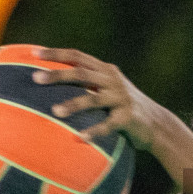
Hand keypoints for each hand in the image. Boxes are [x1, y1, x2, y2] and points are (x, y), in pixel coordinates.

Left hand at [30, 48, 168, 150]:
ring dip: (73, 104)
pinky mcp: (128, 118)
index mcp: (105, 70)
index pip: (78, 56)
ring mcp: (121, 98)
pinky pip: (108, 125)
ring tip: (54, 112)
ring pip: (93, 98)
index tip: (34, 54)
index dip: (56, 54)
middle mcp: (113, 80)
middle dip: (57, 74)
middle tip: (35, 78)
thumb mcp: (108, 90)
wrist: (158, 125)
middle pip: (81, 72)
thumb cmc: (124, 109)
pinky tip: (79, 139)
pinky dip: (94, 132)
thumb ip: (88, 84)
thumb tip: (54, 83)